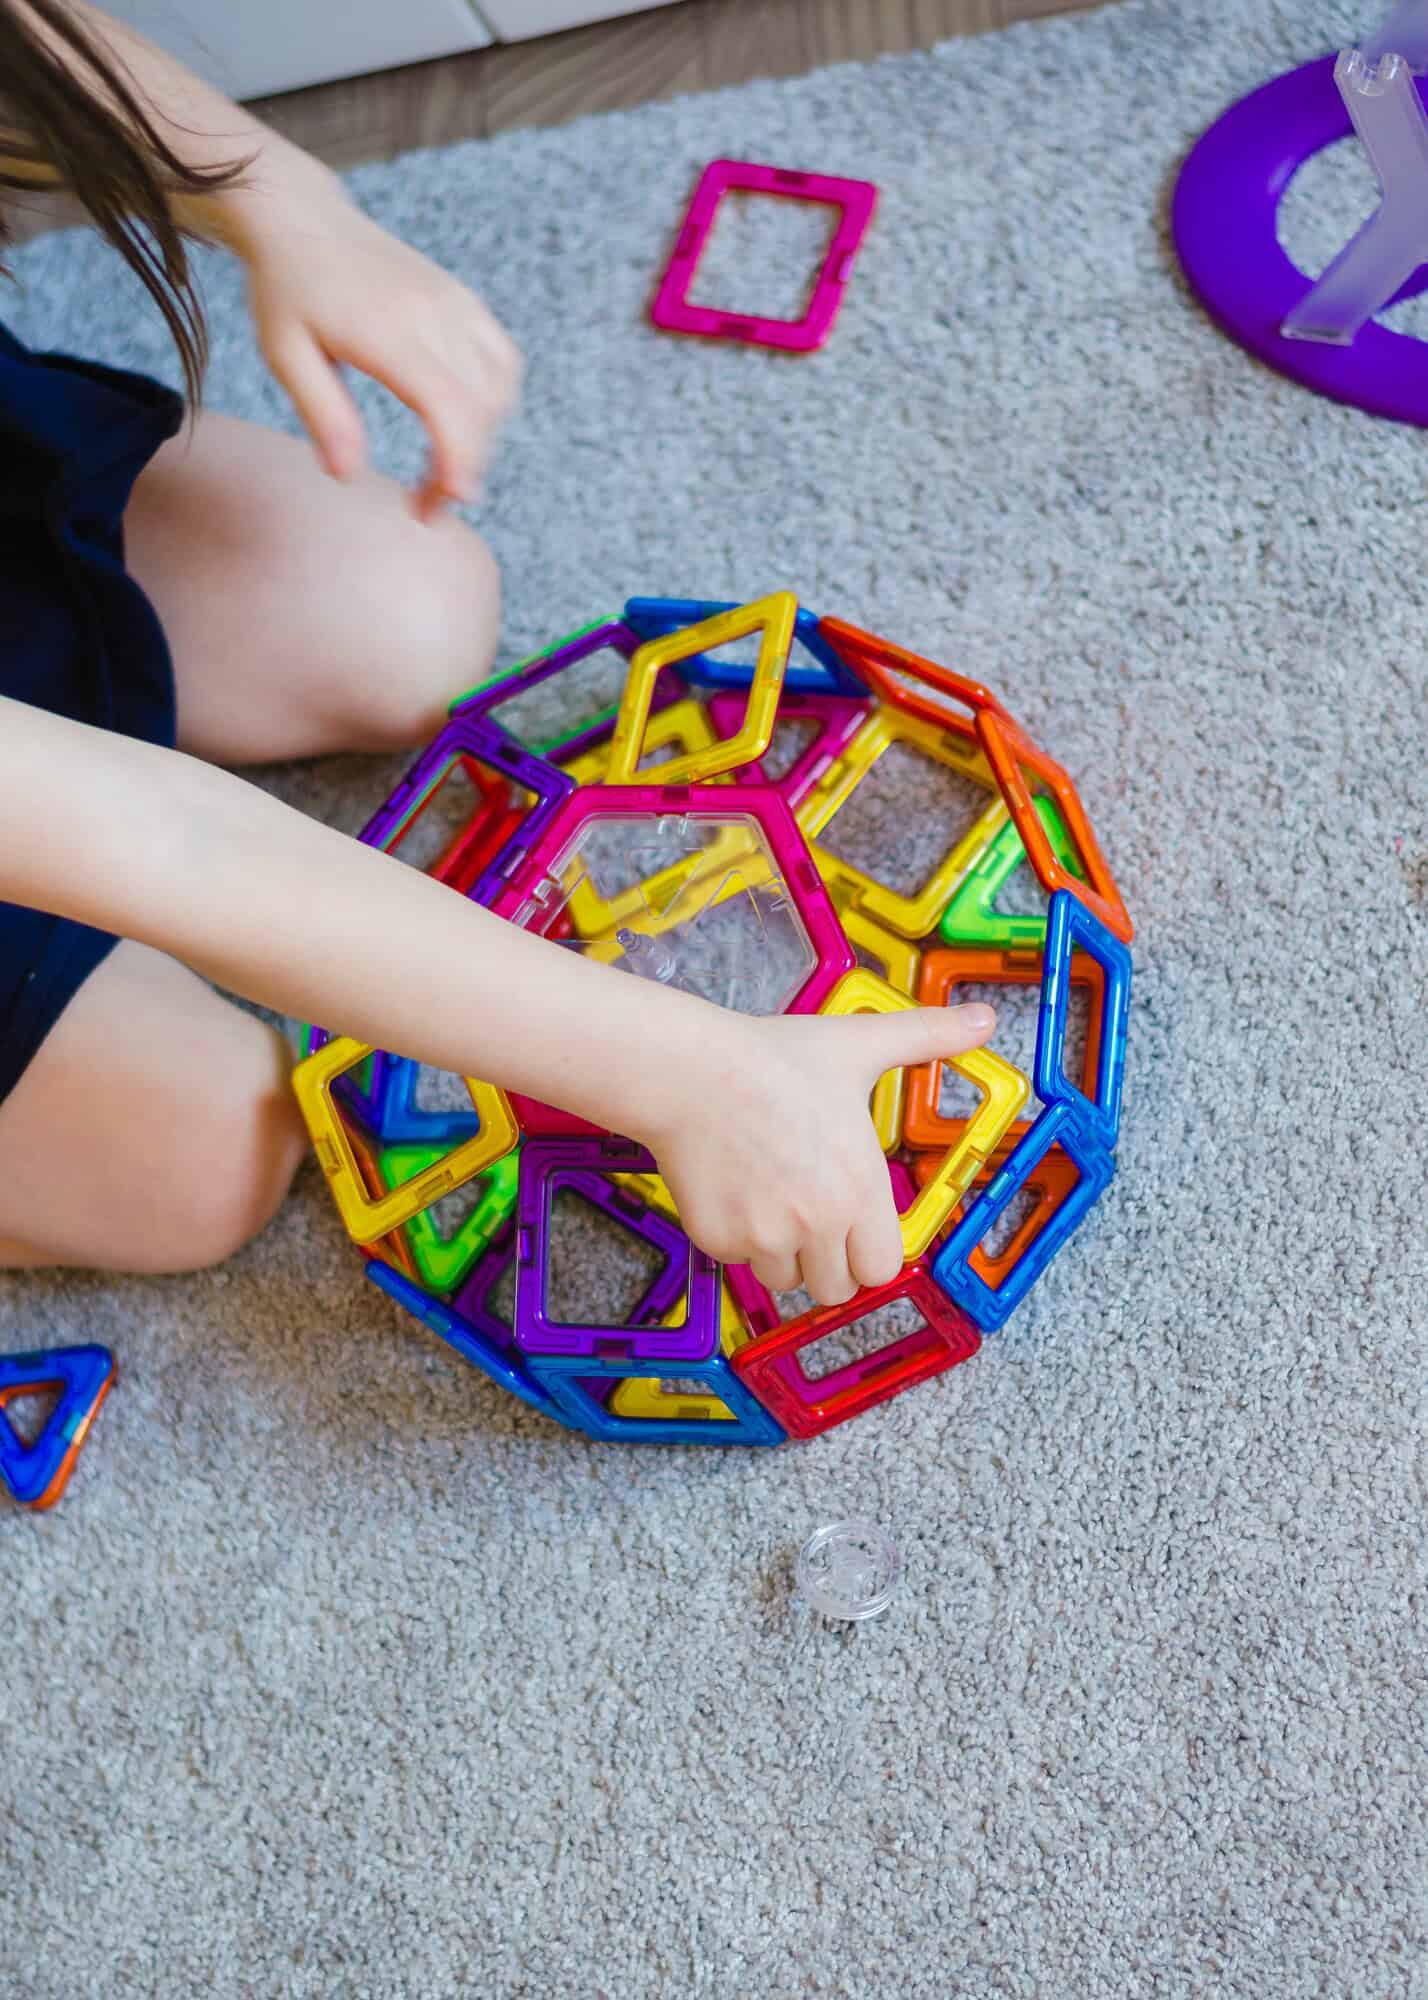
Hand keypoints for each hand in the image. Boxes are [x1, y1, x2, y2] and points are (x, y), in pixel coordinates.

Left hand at [230, 155, 521, 519]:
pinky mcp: (465, 301)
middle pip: (478, 409)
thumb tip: (348, 474)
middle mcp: (434, 313)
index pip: (446, 404)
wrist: (305, 221)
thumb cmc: (288, 291)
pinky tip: (463, 420)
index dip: (457, 460)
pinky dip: (494, 402)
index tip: (445, 503)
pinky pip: (503, 362)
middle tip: (424, 505)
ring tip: (442, 467)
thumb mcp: (284, 354)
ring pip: (498, 391)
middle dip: (461, 468)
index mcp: (387, 329)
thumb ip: (322, 414)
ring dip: (480, 439)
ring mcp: (456, 304)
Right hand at [638, 1003, 996, 1307]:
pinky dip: (736, 1239)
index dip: (868, 1250)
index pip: (882, 1267)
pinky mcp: (719, 1240)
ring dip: (782, 1254)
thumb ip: (927, 1036)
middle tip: (809, 1217)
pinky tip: (734, 1190)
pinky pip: (737, 1262)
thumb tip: (984, 1019)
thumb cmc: (772, 1060)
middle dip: (826, 1262)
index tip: (852, 1226)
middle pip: (836, 1288)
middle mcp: (818, 1222)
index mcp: (860, 1188)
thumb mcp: (859, 1044)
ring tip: (770, 1198)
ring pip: (785, 1280)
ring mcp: (766, 1236)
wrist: (690, 1071)